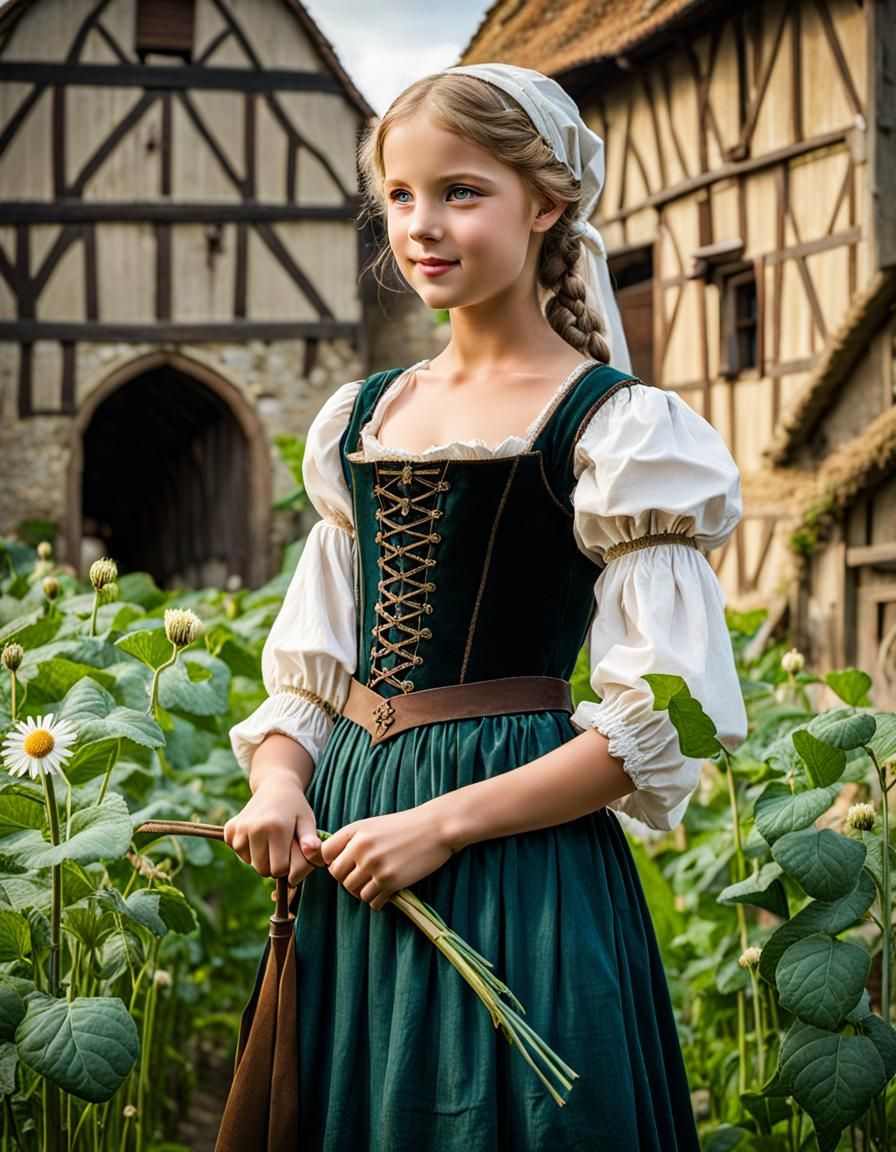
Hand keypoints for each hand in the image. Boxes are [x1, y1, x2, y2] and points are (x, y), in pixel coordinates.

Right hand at [223, 770, 324, 886]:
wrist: (275, 786)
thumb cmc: (295, 807)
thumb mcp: (307, 820)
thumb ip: (310, 839)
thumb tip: (312, 852)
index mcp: (277, 828)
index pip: (278, 869)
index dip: (286, 866)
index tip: (290, 853)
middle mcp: (255, 828)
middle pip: (262, 869)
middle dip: (272, 864)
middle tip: (280, 848)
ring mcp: (240, 827)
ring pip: (248, 861)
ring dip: (258, 856)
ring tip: (269, 839)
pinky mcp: (230, 827)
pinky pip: (237, 850)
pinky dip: (245, 848)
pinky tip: (256, 835)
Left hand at [320, 803, 453, 910]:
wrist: (436, 828)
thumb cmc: (404, 827)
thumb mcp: (373, 826)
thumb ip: (352, 841)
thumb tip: (331, 864)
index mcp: (354, 830)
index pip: (325, 854)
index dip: (332, 862)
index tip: (346, 865)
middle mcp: (360, 848)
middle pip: (338, 876)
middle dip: (349, 879)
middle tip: (365, 877)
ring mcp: (374, 865)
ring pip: (353, 891)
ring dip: (364, 891)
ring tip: (378, 884)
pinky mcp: (389, 881)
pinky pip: (372, 901)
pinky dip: (378, 901)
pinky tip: (388, 892)